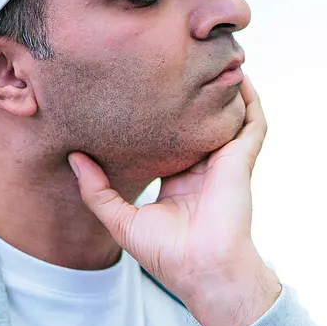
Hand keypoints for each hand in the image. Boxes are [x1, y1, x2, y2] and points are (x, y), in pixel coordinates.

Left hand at [69, 80, 279, 325]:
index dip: (160, 114)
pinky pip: (253, 123)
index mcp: (180, 180)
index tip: (139, 90)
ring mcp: (225, 162)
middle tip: (176, 61)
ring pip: (230, 116)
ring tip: (214, 56)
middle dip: (194, 93)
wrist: (201, 269)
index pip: (172, 137)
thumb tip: (74, 157)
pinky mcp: (241, 160)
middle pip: (200, 120)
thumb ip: (96, 191)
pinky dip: (251, 100)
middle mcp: (204, 167)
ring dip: (226, 89)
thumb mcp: (121, 221)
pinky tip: (241, 77)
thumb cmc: (166, 254)